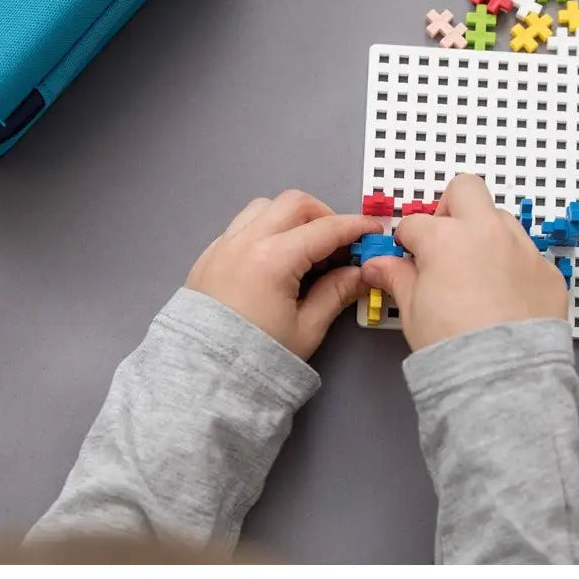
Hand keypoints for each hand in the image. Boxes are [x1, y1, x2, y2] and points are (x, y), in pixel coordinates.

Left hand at [186, 190, 382, 359]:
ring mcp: (223, 244)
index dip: (356, 227)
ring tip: (304, 248)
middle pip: (294, 202)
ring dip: (291, 217)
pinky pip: (241, 225)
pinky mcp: (208, 255)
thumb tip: (360, 272)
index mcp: (274, 259)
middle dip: (324, 215)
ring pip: (264, 207)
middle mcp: (246, 241)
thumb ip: (337, 292)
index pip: (326, 229)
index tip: (374, 230)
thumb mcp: (307, 328)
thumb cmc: (258, 357)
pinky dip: (264, 229)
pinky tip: (274, 258)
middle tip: (338, 243)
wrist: (203, 376)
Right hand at [360, 174, 567, 351]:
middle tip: (444, 240)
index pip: (415, 224)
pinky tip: (504, 297)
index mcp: (445, 238)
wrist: (504, 377)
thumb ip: (397, 278)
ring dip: (485, 234)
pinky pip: (527, 255)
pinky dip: (513, 266)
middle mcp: (487, 233)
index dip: (407, 241)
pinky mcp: (547, 272)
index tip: (407, 257)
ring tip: (476, 272)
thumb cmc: (453, 346)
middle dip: (450, 208)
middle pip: (466, 189)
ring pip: (501, 218)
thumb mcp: (412, 311)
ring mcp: (522, 249)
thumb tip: (378, 265)